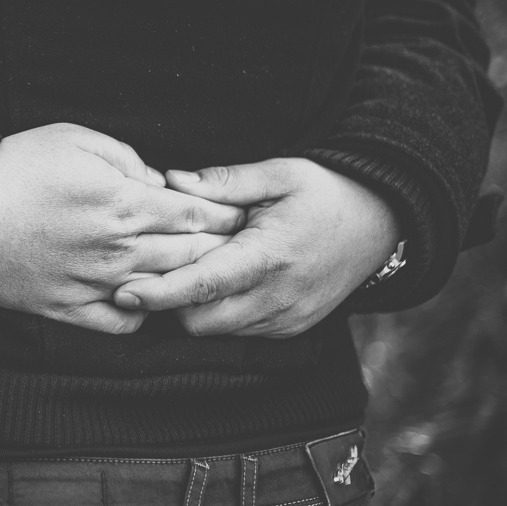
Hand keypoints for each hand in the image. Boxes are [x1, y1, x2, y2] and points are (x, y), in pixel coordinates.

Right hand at [0, 123, 245, 334]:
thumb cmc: (13, 168)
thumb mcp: (74, 138)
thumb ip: (127, 158)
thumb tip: (158, 182)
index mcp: (124, 202)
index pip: (196, 214)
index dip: (225, 215)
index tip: (240, 213)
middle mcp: (117, 248)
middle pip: (190, 256)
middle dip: (220, 250)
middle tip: (237, 245)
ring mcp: (94, 283)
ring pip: (162, 291)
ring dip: (188, 284)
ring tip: (201, 273)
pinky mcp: (67, 308)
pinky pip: (121, 323)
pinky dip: (141, 314)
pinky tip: (144, 298)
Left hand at [113, 158, 399, 337]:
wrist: (382, 222)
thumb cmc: (326, 191)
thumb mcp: (279, 173)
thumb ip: (224, 182)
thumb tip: (173, 179)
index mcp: (270, 256)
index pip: (202, 286)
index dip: (159, 293)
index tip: (123, 293)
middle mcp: (279, 297)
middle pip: (200, 320)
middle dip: (170, 302)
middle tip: (153, 270)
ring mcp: (287, 318)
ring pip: (217, 331)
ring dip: (194, 309)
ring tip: (187, 271)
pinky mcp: (291, 328)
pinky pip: (239, 332)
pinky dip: (220, 314)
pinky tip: (218, 282)